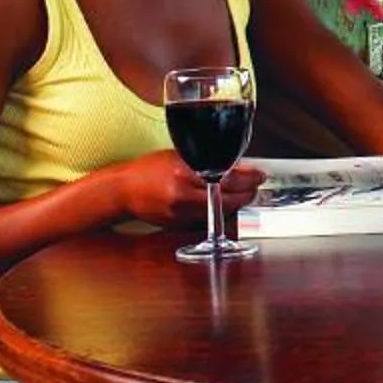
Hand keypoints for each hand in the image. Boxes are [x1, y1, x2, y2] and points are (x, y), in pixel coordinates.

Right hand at [109, 152, 262, 225]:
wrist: (123, 191)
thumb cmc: (148, 170)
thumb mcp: (178, 156)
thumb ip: (206, 161)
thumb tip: (238, 166)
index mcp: (183, 173)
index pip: (227, 178)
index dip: (249, 178)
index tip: (260, 175)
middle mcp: (183, 195)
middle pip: (229, 199)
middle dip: (247, 193)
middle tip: (254, 186)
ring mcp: (182, 214)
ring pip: (222, 212)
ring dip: (235, 203)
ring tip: (241, 193)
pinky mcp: (180, 226)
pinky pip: (209, 220)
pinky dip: (219, 212)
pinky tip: (220, 203)